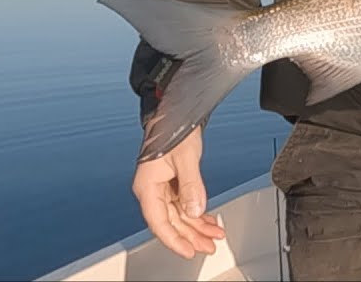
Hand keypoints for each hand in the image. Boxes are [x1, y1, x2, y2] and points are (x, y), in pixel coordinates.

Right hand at [131, 126, 224, 258]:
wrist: (175, 110)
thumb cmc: (174, 126)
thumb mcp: (186, 157)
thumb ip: (191, 185)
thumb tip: (195, 210)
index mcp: (147, 185)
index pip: (159, 221)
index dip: (174, 240)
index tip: (188, 251)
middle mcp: (152, 189)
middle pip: (171, 221)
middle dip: (190, 236)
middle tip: (208, 246)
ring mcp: (162, 186)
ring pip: (179, 214)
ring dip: (196, 226)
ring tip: (213, 236)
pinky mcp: (172, 182)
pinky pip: (184, 203)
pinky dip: (197, 212)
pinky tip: (208, 221)